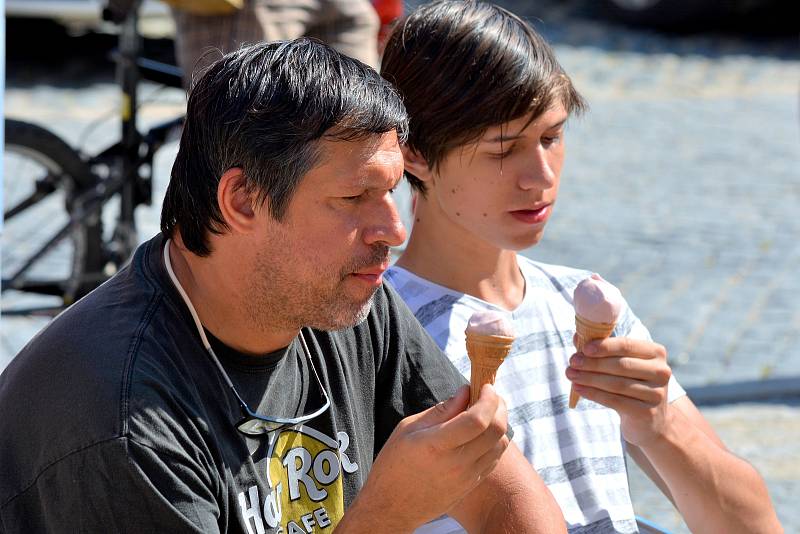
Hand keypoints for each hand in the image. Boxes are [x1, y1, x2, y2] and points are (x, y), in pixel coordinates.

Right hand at [340, 384, 509, 532]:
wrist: (391, 507)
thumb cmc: (394, 463)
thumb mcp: (408, 428)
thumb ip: (441, 410)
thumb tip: (465, 391)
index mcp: (436, 445)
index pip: (477, 420)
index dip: (488, 399)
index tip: (484, 386)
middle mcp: (456, 463)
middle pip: (496, 431)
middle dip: (499, 406)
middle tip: (490, 395)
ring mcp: (467, 477)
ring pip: (501, 445)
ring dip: (500, 423)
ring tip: (486, 412)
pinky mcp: (471, 485)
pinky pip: (494, 459)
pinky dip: (495, 441)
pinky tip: (482, 433)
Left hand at [566, 336, 672, 447]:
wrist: (649, 421)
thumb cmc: (630, 384)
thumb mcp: (619, 364)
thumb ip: (601, 349)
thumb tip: (578, 337)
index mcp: (656, 353)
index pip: (627, 345)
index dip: (604, 346)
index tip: (583, 348)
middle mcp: (661, 371)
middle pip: (621, 365)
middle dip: (593, 363)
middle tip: (572, 362)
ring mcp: (657, 393)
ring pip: (617, 384)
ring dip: (590, 378)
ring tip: (571, 375)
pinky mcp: (648, 412)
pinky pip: (615, 401)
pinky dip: (594, 394)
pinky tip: (579, 389)